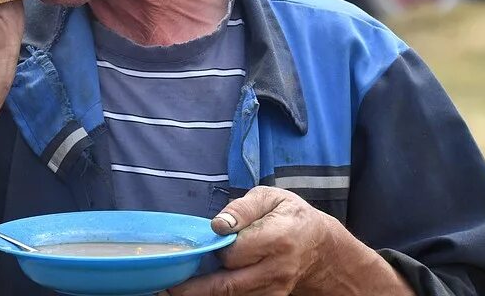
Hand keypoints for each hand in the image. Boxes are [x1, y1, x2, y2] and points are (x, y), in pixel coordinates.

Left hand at [166, 187, 330, 295]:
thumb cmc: (290, 215)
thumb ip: (243, 208)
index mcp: (278, 238)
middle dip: (195, 287)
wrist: (319, 245)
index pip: (235, 251)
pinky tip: (198, 290)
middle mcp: (277, 269)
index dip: (216, 246)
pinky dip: (219, 295)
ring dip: (203, 293)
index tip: (201, 242)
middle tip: (165, 286)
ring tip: (173, 290)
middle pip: (229, 284)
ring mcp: (275, 288)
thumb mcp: (271, 197)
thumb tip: (218, 225)